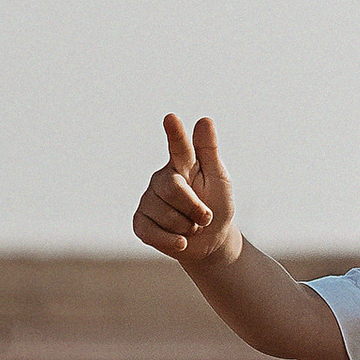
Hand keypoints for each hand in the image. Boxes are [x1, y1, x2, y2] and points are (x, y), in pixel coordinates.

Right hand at [132, 111, 241, 275]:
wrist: (211, 240)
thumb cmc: (216, 205)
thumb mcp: (219, 179)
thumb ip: (209, 151)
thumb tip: (204, 120)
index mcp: (182, 164)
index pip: (179, 147)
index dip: (175, 134)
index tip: (171, 118)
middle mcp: (161, 178)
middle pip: (173, 190)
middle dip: (196, 209)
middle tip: (205, 217)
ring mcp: (148, 200)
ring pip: (166, 215)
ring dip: (187, 228)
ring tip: (191, 226)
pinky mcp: (140, 222)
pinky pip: (151, 232)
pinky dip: (171, 241)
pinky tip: (180, 241)